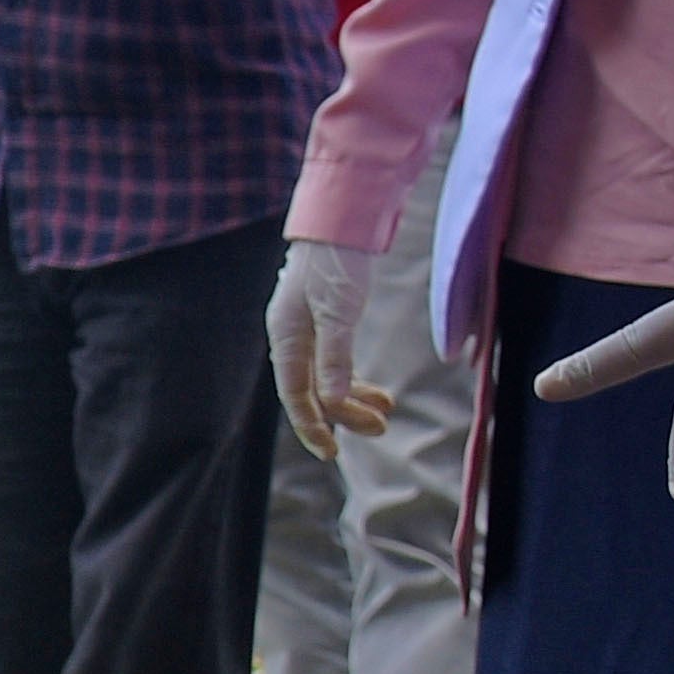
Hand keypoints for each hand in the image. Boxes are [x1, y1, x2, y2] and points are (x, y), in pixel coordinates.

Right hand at [271, 238, 389, 453]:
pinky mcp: (326, 322)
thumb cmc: (336, 263)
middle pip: (313, 390)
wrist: (341, 220)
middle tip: (380, 428)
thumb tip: (331, 402)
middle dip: (344, 414)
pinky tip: (376, 390)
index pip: (295, 394)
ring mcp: (308, 330)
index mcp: (286, 337)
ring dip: (354, 398)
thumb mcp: (339, 312)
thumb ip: (334, 358)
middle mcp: (293, 337)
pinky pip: (336, 363)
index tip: (332, 453)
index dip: (312, 426)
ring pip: (327, 379)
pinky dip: (356, 379)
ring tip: (386, 410)